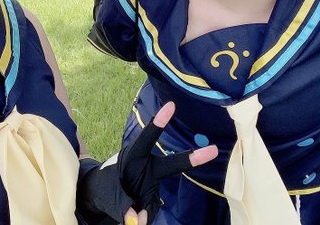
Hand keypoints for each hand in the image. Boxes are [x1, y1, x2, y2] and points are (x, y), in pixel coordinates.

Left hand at [76, 102, 216, 223]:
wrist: (105, 193)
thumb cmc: (107, 187)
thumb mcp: (108, 193)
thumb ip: (123, 205)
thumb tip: (138, 219)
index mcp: (134, 155)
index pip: (147, 137)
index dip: (159, 122)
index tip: (171, 105)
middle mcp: (148, 165)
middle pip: (173, 163)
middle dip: (192, 157)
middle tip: (214, 149)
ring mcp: (153, 181)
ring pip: (153, 200)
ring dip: (141, 211)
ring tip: (127, 214)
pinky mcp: (154, 197)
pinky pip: (151, 211)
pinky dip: (140, 218)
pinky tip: (131, 217)